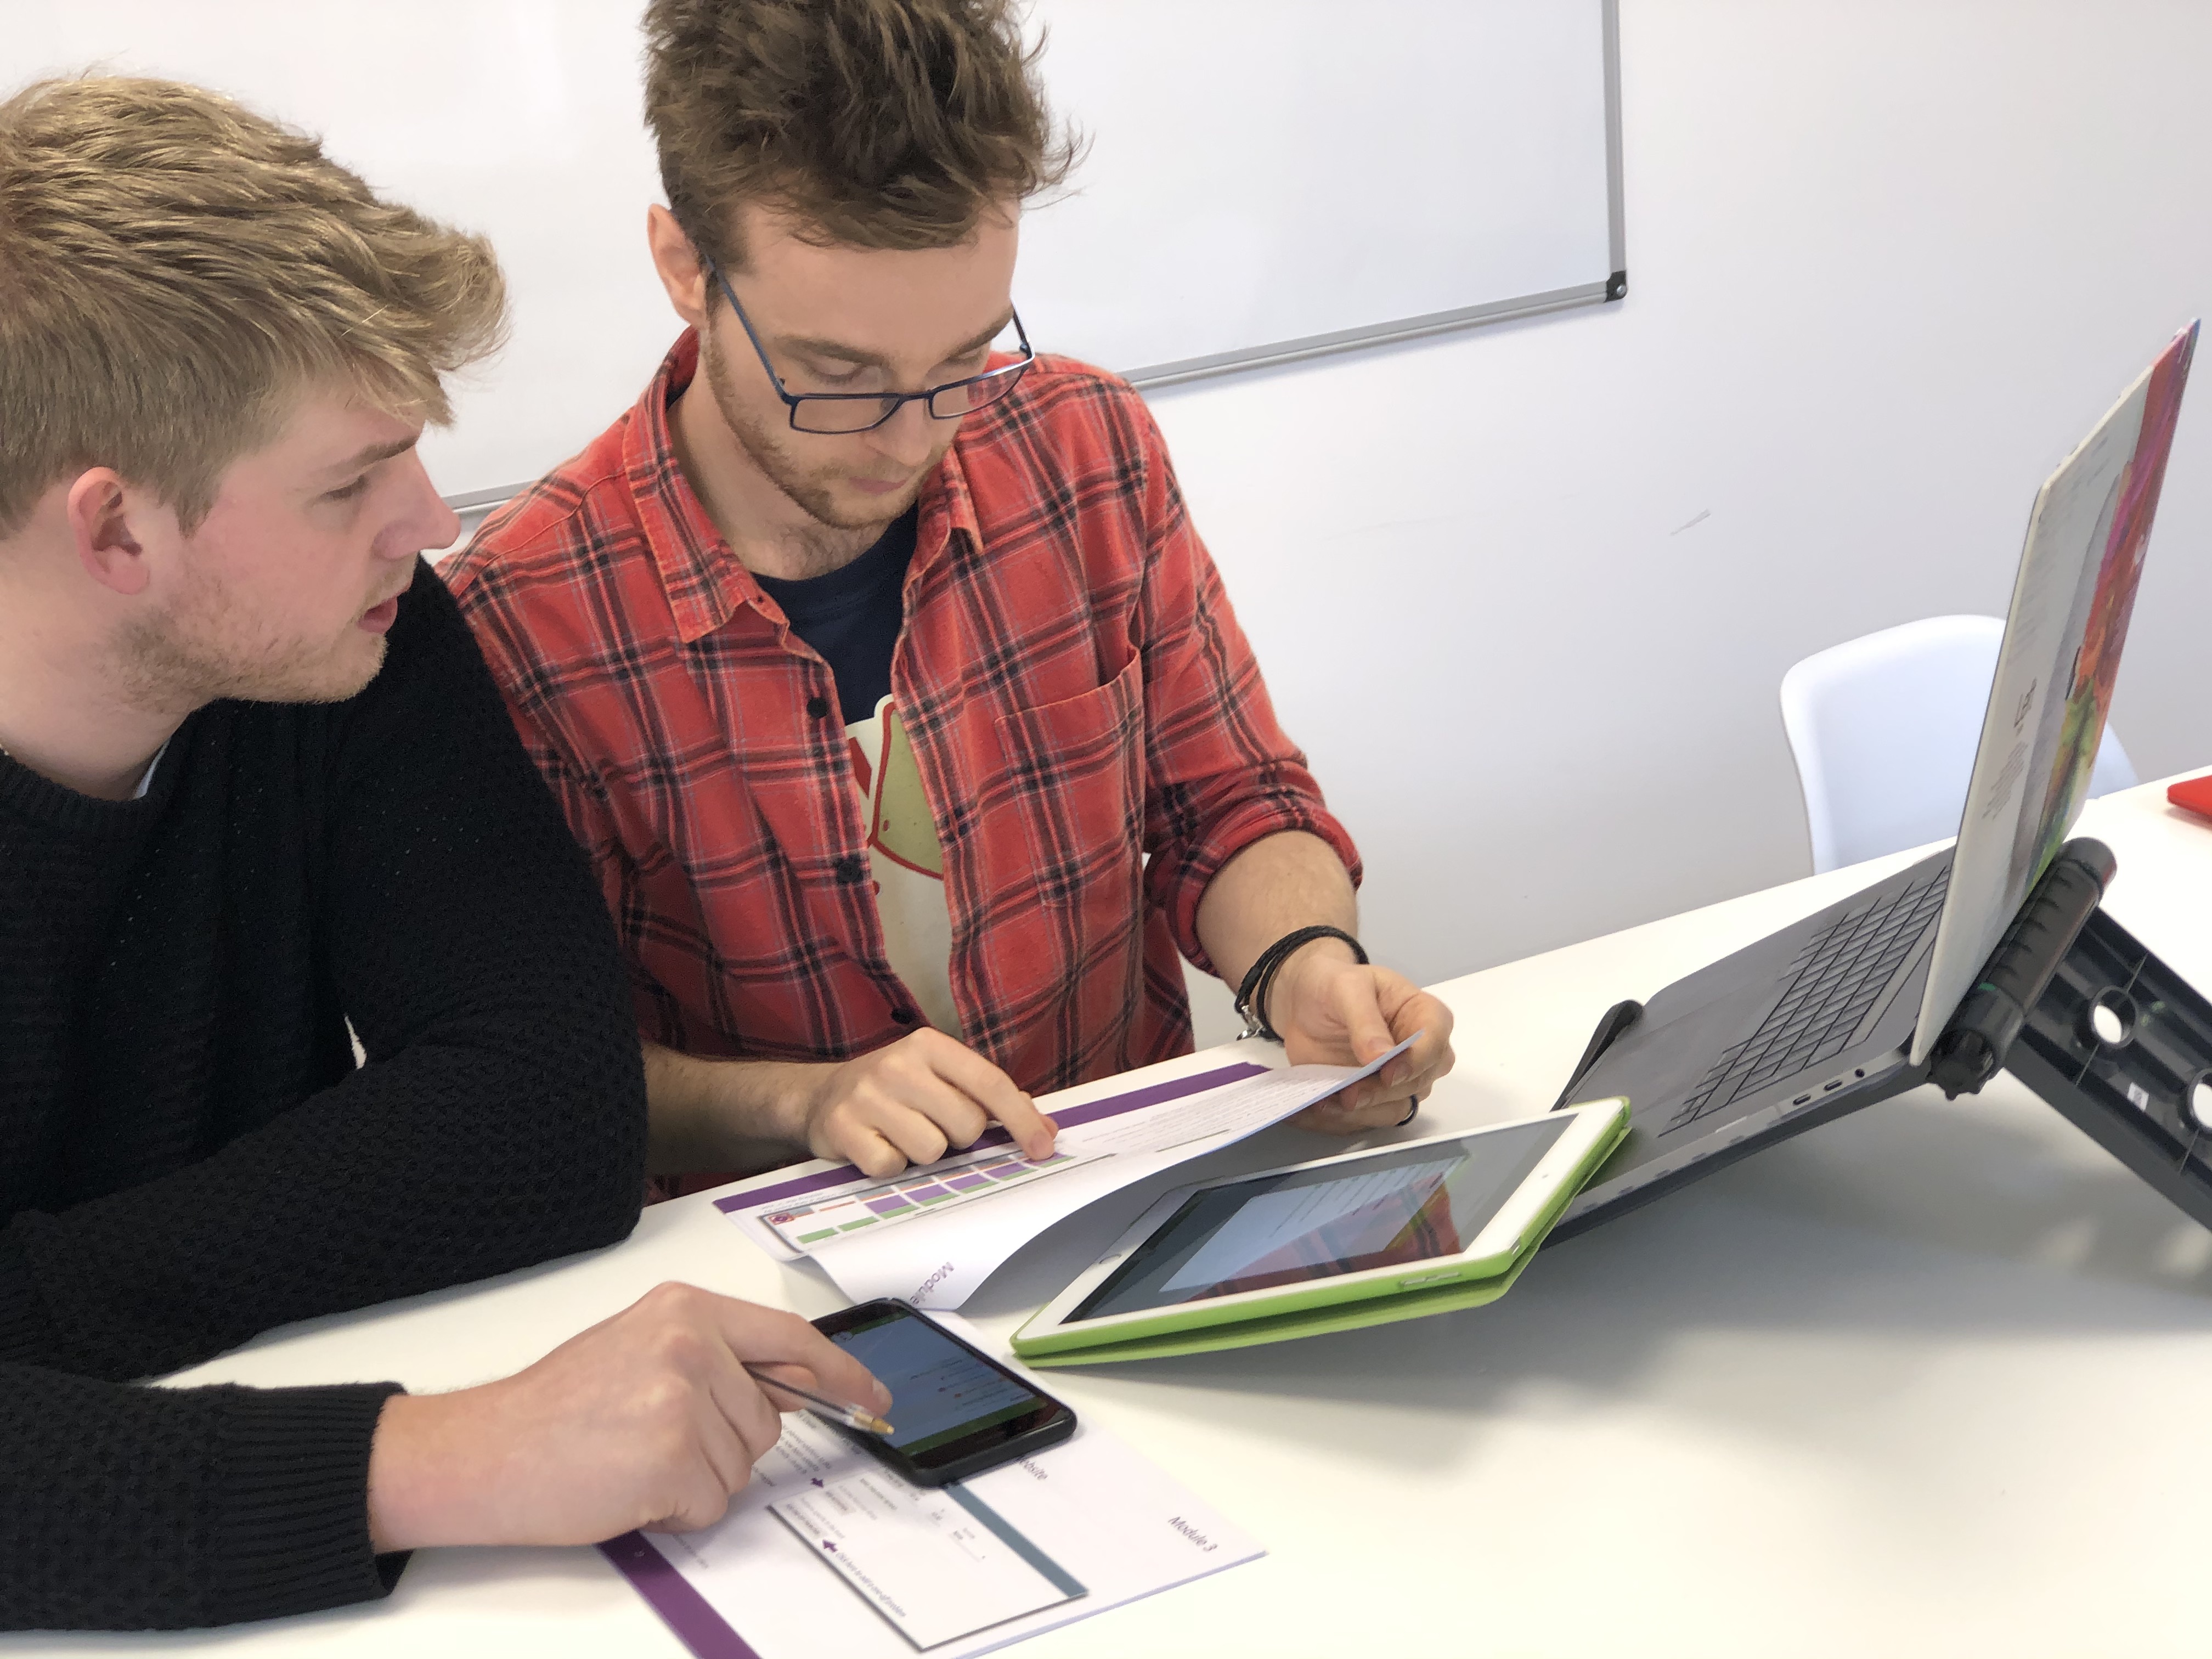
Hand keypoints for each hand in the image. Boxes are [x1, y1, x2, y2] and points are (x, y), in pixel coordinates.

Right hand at [365, 1282, 891, 1549]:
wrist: (482, 1450)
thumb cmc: (554, 1408)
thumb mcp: (640, 1350)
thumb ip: (715, 1356)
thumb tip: (793, 1387)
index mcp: (685, 1309)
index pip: (790, 1340)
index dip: (840, 1374)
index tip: (871, 1397)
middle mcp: (691, 1343)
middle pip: (765, 1419)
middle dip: (723, 1444)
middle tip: (652, 1439)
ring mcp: (683, 1398)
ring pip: (741, 1465)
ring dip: (695, 1479)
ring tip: (632, 1458)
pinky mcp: (670, 1456)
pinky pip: (711, 1504)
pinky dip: (676, 1510)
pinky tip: (627, 1486)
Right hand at [794, 1028, 1057, 1175]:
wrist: (821, 1097)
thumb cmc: (896, 1091)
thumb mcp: (940, 1079)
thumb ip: (991, 1100)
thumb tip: (1046, 1130)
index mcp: (929, 1045)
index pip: (990, 1081)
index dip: (1022, 1118)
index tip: (1044, 1147)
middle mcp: (897, 1064)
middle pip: (965, 1124)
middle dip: (959, 1137)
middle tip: (934, 1126)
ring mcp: (867, 1096)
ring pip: (931, 1150)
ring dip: (923, 1153)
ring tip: (902, 1134)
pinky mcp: (844, 1129)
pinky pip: (893, 1167)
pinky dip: (892, 1166)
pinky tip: (878, 1145)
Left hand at [1269, 944, 1455, 1132]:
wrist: (1305, 1003)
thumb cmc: (1334, 985)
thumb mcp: (1346, 987)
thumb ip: (1365, 1020)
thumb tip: (1382, 1056)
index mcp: (1424, 1014)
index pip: (1436, 1043)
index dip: (1416, 1062)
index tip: (1388, 1073)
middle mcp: (1420, 1052)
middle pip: (1419, 1082)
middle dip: (1383, 1092)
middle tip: (1349, 1093)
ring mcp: (1399, 1079)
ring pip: (1397, 1107)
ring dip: (1363, 1111)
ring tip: (1326, 1102)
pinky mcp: (1375, 1098)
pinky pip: (1369, 1119)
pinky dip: (1343, 1118)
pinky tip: (1318, 1106)